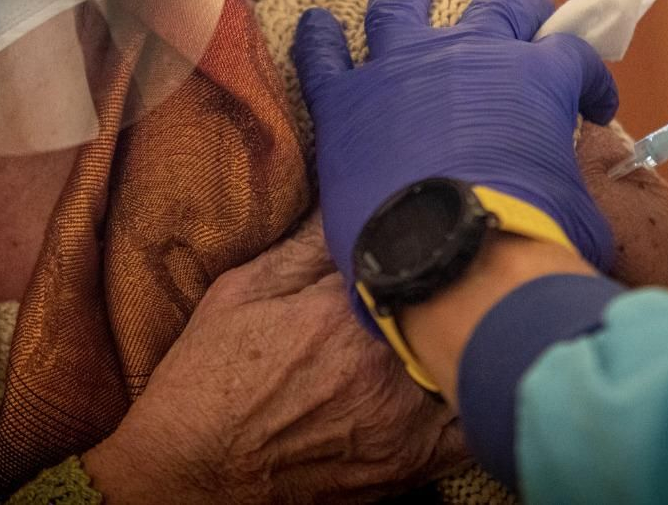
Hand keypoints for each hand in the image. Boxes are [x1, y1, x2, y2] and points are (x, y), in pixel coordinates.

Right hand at [82, 213, 465, 503]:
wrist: (192, 474)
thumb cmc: (209, 378)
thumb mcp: (242, 290)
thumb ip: (306, 244)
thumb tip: (353, 194)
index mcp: (341, 311)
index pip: (418, 253)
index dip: (428, 237)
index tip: (428, 228)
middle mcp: (381, 365)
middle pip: (456, 304)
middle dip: (458, 283)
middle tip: (453, 269)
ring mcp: (402, 420)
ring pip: (473, 359)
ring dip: (472, 332)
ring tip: (461, 314)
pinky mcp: (411, 463)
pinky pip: (471, 423)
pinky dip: (474, 393)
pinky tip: (457, 373)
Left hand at [292, 0, 619, 310]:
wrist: (451, 261)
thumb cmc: (529, 240)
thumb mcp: (577, 206)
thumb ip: (567, 178)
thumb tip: (563, 192)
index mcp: (536, 78)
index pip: (573, 55)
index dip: (590, 77)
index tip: (594, 105)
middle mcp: (470, 54)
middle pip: (498, 7)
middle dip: (519, 8)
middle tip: (523, 16)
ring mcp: (401, 68)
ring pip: (400, 1)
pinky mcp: (345, 100)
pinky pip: (323, 56)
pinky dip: (318, 40)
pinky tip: (316, 26)